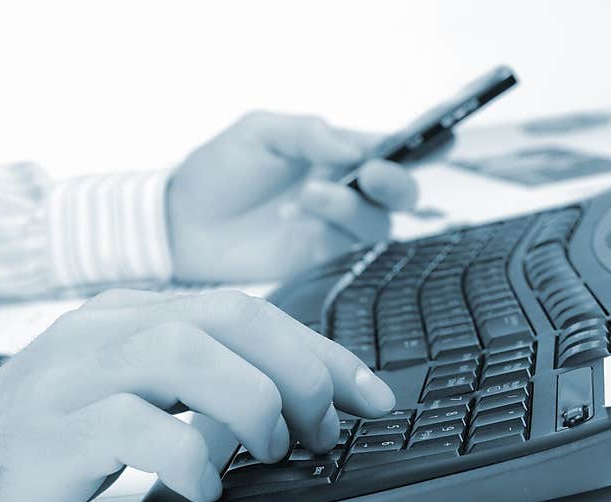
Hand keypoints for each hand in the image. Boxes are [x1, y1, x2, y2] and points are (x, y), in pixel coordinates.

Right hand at [0, 289, 395, 501]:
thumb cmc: (52, 439)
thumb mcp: (132, 396)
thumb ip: (197, 384)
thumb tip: (287, 401)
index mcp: (134, 315)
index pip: (247, 311)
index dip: (319, 350)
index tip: (370, 393)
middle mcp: (107, 329)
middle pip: (228, 317)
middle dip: (298, 371)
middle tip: (322, 430)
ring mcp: (76, 374)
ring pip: (186, 353)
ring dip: (251, 404)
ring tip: (269, 451)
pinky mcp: (52, 430)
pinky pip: (134, 426)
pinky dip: (188, 455)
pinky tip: (204, 484)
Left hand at [167, 112, 419, 281]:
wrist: (182, 224)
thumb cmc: (219, 170)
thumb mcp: (258, 133)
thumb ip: (307, 133)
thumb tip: (354, 147)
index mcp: (335, 152)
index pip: (387, 147)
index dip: (417, 144)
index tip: (429, 140)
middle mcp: (344, 190)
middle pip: (398, 192)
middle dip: (395, 182)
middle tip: (370, 174)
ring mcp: (333, 228)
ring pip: (376, 222)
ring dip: (349, 205)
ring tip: (307, 194)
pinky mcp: (318, 259)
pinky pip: (346, 249)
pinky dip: (328, 230)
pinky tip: (292, 216)